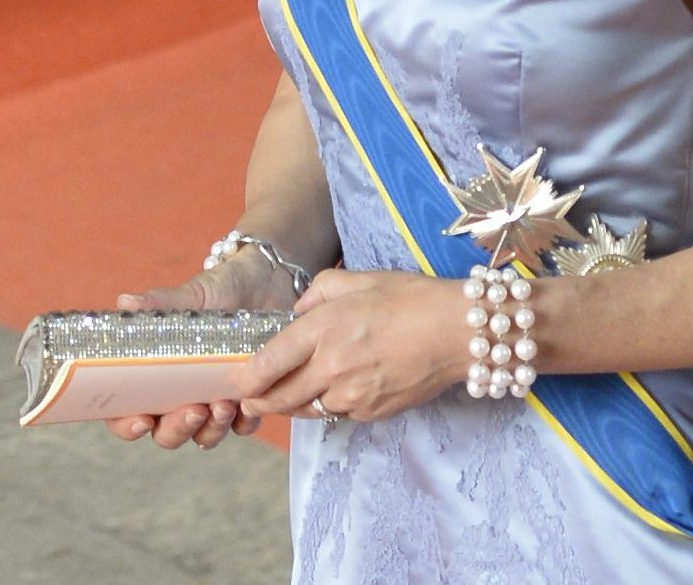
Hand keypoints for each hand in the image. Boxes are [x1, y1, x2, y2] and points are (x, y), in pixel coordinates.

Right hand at [105, 247, 296, 450]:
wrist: (266, 281)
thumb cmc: (221, 289)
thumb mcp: (193, 295)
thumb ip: (160, 303)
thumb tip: (126, 302)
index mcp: (156, 373)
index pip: (127, 411)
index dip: (126, 425)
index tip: (141, 421)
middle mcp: (181, 393)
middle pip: (166, 433)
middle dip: (176, 430)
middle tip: (193, 411)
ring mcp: (213, 399)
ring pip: (203, 436)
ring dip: (210, 430)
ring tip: (223, 405)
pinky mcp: (247, 399)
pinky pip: (242, 425)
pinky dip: (243, 421)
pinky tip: (246, 405)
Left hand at [234, 268, 463, 425]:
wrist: (456, 332)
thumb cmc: (411, 298)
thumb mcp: (361, 278)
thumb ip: (320, 289)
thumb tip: (298, 311)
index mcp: (326, 329)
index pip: (270, 363)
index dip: (246, 379)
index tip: (237, 383)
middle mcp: (333, 367)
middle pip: (280, 398)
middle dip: (259, 402)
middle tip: (249, 400)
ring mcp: (352, 395)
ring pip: (307, 410)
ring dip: (292, 405)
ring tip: (284, 396)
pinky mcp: (371, 413)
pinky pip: (336, 412)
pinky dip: (327, 404)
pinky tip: (332, 389)